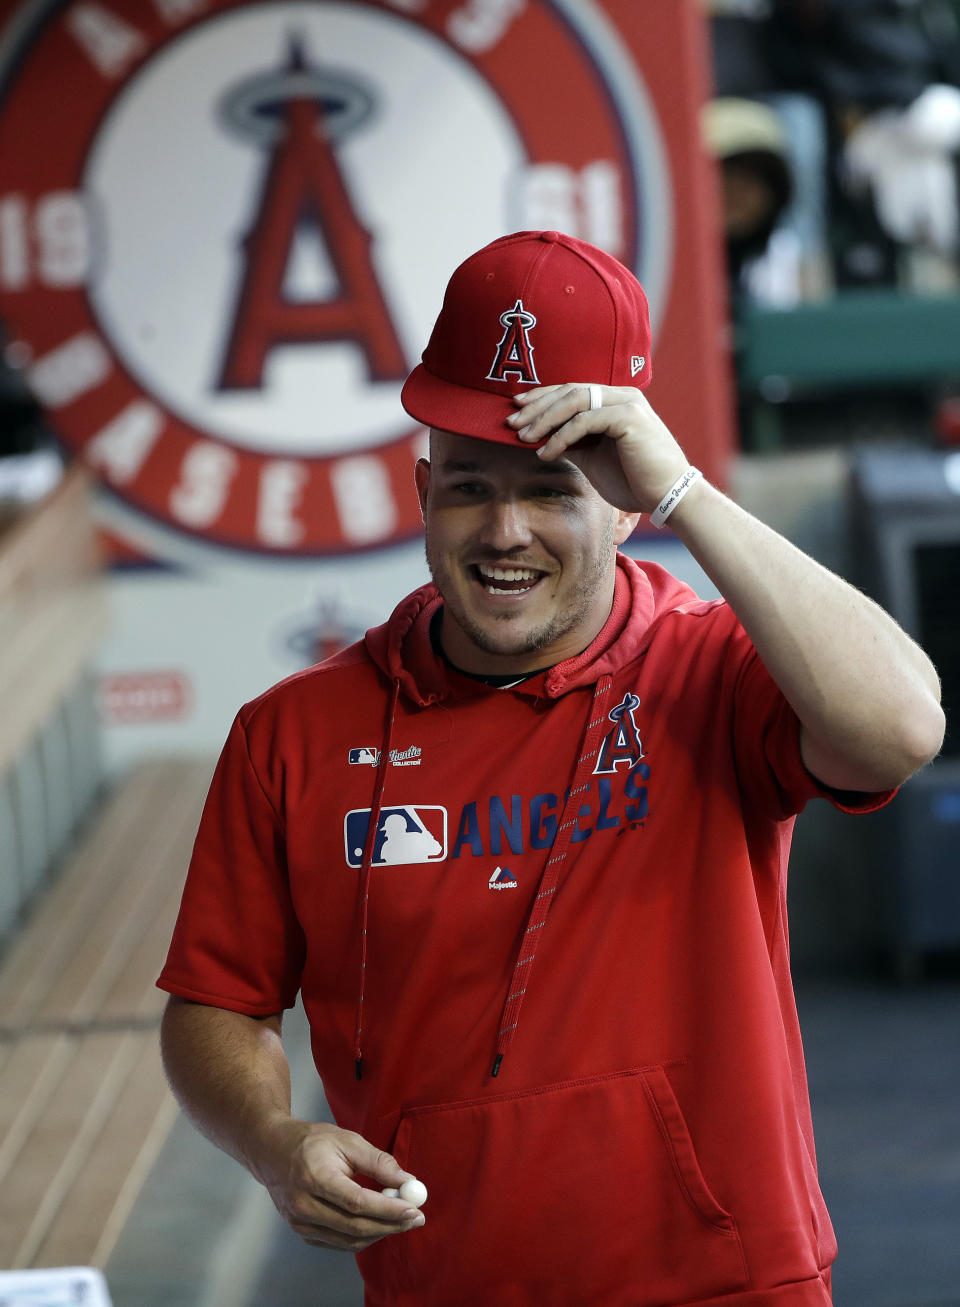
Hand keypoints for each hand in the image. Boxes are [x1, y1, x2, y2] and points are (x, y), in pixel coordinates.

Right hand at [253, 1117, 424, 1250]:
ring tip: (402, 1220)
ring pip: (348, 1239)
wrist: (271, 1151)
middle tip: (416, 1219)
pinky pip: (338, 1242)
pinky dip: (362, 1236)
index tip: (414, 1209)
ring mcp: (300, 1223)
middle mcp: (304, 1205)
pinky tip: (378, 1224)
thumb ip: (378, 1162)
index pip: (357, 1202)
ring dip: (380, 1233)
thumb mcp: (347, 1140)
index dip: (388, 1209)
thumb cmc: (312, 1142)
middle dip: (391, 1225)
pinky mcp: (302, 1232)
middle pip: (354, 1226)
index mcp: (315, 1177)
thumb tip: (409, 1181)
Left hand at [507, 384, 690, 513]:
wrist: (667, 497)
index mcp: (615, 400)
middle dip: (536, 405)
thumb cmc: (634, 481)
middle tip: (510, 421)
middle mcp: (622, 395)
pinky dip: (561, 436)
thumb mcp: (593, 458)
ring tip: (522, 436)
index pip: (571, 390)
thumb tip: (538, 438)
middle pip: (569, 390)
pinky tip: (546, 452)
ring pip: (574, 401)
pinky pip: (584, 421)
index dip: (542, 397)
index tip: (516, 409)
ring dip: (544, 419)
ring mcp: (627, 403)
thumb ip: (571, 443)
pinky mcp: (629, 417)